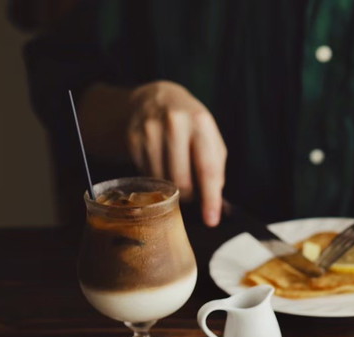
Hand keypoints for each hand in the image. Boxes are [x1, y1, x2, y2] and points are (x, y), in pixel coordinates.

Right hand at [126, 81, 226, 225]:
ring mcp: (150, 130)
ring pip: (162, 180)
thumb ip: (216, 169)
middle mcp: (174, 123)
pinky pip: (146, 174)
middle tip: (192, 194)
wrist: (157, 98)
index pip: (207, 169)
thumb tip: (220, 206)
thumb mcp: (210, 138)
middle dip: (189, 196)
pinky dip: (156, 178)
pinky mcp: (133, 138)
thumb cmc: (191, 125)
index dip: (210, 199)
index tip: (211, 220)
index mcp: (200, 122)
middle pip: (182, 180)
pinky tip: (161, 166)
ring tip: (176, 176)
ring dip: (171, 188)